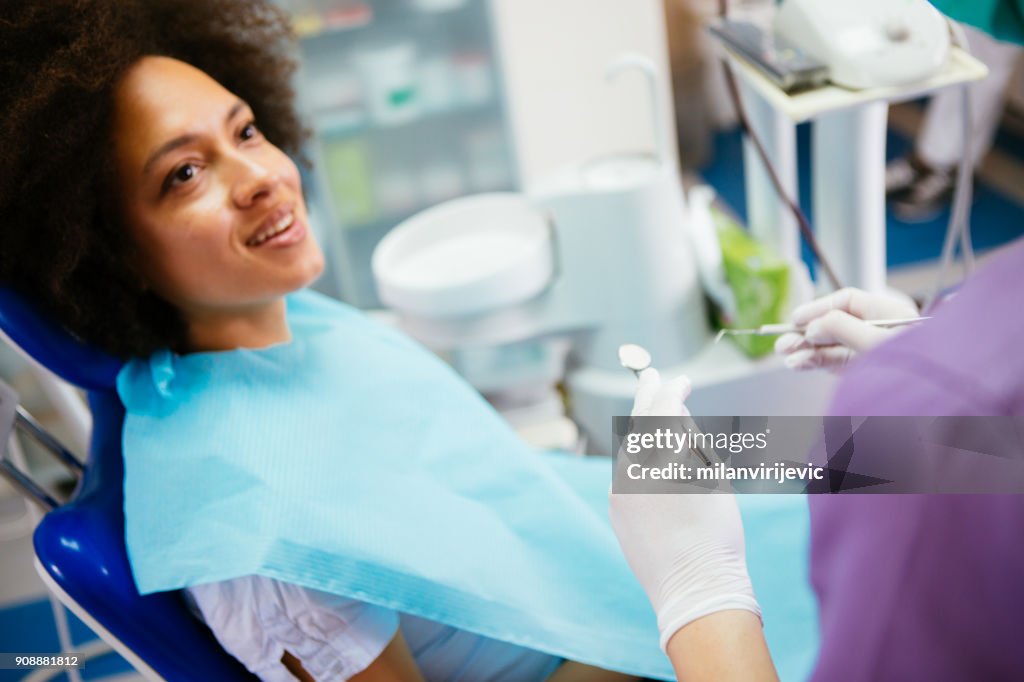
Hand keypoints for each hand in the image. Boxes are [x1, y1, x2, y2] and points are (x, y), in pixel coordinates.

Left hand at [614, 368, 758, 651]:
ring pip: (628, 448)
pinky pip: (623, 473)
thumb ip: (691, 441)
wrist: (694, 586)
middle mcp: (634, 469)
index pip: (663, 410)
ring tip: (651, 410)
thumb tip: (675, 414)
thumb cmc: (716, 532)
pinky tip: (647, 454)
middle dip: (646, 396)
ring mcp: (619, 490)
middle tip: (649, 375)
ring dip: (640, 429)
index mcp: (664, 458)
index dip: (672, 390)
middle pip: (637, 422)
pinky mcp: (615, 508)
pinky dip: (635, 458)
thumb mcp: (713, 477)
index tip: (680, 381)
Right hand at [774, 287, 918, 370]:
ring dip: (806, 350)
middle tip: (783, 343)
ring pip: (830, 346)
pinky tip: (798, 364)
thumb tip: (812, 326)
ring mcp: (868, 352)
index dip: (819, 308)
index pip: (847, 302)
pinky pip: (833, 363)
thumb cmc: (918, 365)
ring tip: (786, 357)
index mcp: (889, 314)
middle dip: (806, 333)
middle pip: (834, 324)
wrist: (937, 399)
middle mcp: (876, 330)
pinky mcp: (861, 371)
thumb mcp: (878, 341)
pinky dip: (814, 363)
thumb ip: (843, 329)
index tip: (796, 318)